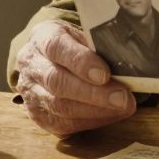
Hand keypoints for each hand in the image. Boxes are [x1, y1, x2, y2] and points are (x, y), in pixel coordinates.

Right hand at [14, 21, 134, 135]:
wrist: (46, 58)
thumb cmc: (72, 44)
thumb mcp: (82, 34)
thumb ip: (98, 46)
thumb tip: (128, 62)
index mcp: (42, 37)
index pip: (57, 48)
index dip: (81, 62)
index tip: (105, 74)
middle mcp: (30, 65)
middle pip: (57, 82)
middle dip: (93, 93)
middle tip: (122, 98)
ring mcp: (30, 93)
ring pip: (59, 106)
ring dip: (95, 110)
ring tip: (122, 107)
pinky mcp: (38, 116)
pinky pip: (63, 124)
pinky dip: (90, 121)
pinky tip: (110, 115)